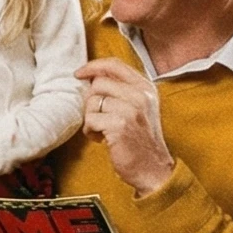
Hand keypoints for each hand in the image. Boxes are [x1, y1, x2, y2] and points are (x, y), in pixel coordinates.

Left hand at [76, 58, 174, 195]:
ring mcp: (131, 109)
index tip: (79, 73)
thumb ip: (123, 90)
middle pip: (99, 82)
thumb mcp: (140, 108)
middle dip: (90, 100)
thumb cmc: (140, 140)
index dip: (93, 66)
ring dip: (89, 118)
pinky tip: (101, 139)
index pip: (114, 64)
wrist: (153, 168)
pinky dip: (89, 131)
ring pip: (92, 101)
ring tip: (101, 130)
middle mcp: (141, 95)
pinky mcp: (120, 124)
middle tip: (97, 117)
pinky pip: (90, 119)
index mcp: (145, 87)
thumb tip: (93, 76)